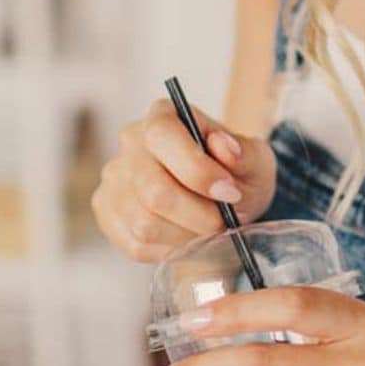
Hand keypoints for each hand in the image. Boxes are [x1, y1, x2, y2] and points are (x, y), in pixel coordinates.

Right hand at [91, 98, 277, 262]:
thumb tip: (224, 147)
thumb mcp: (256, 161)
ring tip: (209, 228)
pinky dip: (171, 249)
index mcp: (163, 116)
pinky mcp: (108, 213)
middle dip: (198, 215)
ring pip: (144, 223)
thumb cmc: (237, 173)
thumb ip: (244, 153)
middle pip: (153, 189)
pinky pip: (136, 244)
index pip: (162, 136)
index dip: (196, 170)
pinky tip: (188, 236)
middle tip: (225, 221)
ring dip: (187, 235)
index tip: (229, 192)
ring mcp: (115, 179)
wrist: (224, 198)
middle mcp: (130, 143)